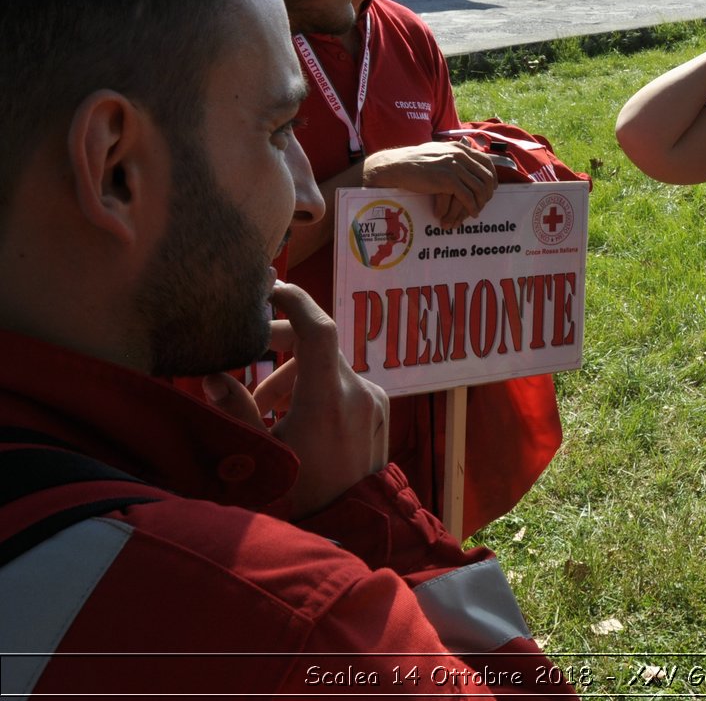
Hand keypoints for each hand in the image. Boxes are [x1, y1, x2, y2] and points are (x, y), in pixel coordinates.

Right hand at [202, 282, 388, 518]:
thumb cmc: (301, 498)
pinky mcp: (379, 411)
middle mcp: (358, 392)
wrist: (353, 528)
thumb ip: (237, 412)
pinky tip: (294, 418)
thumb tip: (213, 376)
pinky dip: (316, 388)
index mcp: (329, 399)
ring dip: (295, 374)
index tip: (270, 288)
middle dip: (281, 344)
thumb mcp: (261, 456)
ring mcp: (374, 401)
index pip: (318, 329)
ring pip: (329, 367)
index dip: (294, 300)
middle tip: (249, 354)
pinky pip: (345, 385)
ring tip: (265, 409)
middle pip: (319, 344)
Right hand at [363, 142, 496, 229]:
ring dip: (481, 202)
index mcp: (459, 148)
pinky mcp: (447, 180)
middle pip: (486, 176)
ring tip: (477, 211)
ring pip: (478, 188)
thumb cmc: (414, 161)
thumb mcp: (438, 151)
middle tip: (485, 202)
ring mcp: (454, 167)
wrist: (398, 166)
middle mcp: (460, 155)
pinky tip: (472, 213)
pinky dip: (472, 207)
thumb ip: (453, 154)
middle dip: (488, 192)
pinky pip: (467, 196)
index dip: (492, 176)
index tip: (491, 187)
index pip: (486, 161)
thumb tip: (465, 161)